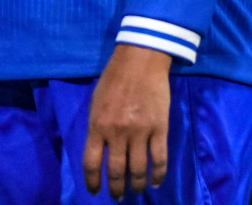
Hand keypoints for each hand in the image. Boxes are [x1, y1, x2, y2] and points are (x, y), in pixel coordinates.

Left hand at [83, 45, 171, 197]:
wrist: (140, 60)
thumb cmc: (114, 78)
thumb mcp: (96, 103)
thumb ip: (97, 127)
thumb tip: (100, 151)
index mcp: (98, 126)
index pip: (92, 163)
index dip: (93, 182)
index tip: (96, 191)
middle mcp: (117, 133)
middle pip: (116, 171)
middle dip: (116, 189)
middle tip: (118, 197)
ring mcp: (140, 132)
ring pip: (138, 170)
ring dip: (137, 185)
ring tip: (137, 191)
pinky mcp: (159, 128)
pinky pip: (159, 159)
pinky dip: (158, 174)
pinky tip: (156, 182)